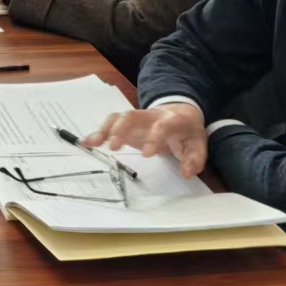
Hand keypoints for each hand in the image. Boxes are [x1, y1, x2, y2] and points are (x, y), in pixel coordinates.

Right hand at [83, 101, 207, 177]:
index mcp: (172, 120)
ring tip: (92, 144)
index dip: (154, 137)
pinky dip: (99, 132)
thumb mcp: (198, 144)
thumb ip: (194, 158)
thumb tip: (186, 172)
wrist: (180, 113)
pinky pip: (111, 124)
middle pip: (132, 115)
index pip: (162, 125)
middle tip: (113, 147)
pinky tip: (87, 142)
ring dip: (105, 130)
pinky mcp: (128, 124)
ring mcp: (138, 118)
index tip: (146, 155)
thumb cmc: (188, 131)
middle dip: (121, 129)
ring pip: (118, 117)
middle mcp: (151, 115)